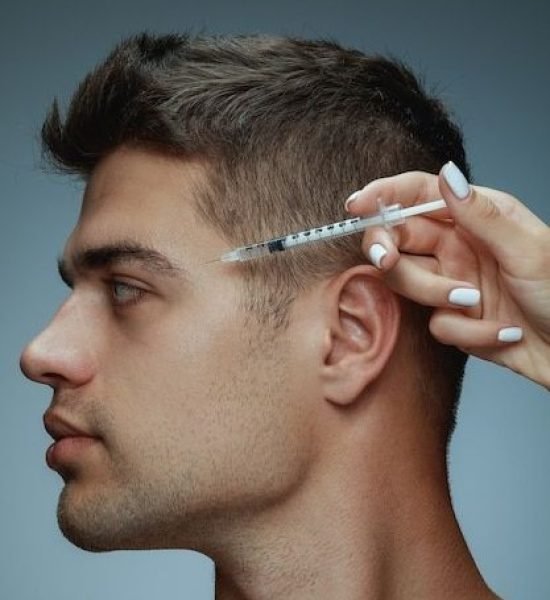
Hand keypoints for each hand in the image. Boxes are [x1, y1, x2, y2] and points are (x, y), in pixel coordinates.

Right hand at [345, 162, 549, 388]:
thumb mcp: (528, 249)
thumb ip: (481, 214)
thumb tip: (447, 174)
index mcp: (476, 218)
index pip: (419, 195)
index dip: (384, 195)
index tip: (357, 205)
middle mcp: (459, 247)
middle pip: (399, 240)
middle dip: (389, 252)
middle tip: (387, 261)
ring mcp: (453, 283)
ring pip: (408, 283)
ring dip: (436, 296)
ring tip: (474, 303)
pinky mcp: (455, 320)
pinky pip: (436, 324)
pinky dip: (467, 332)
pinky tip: (503, 334)